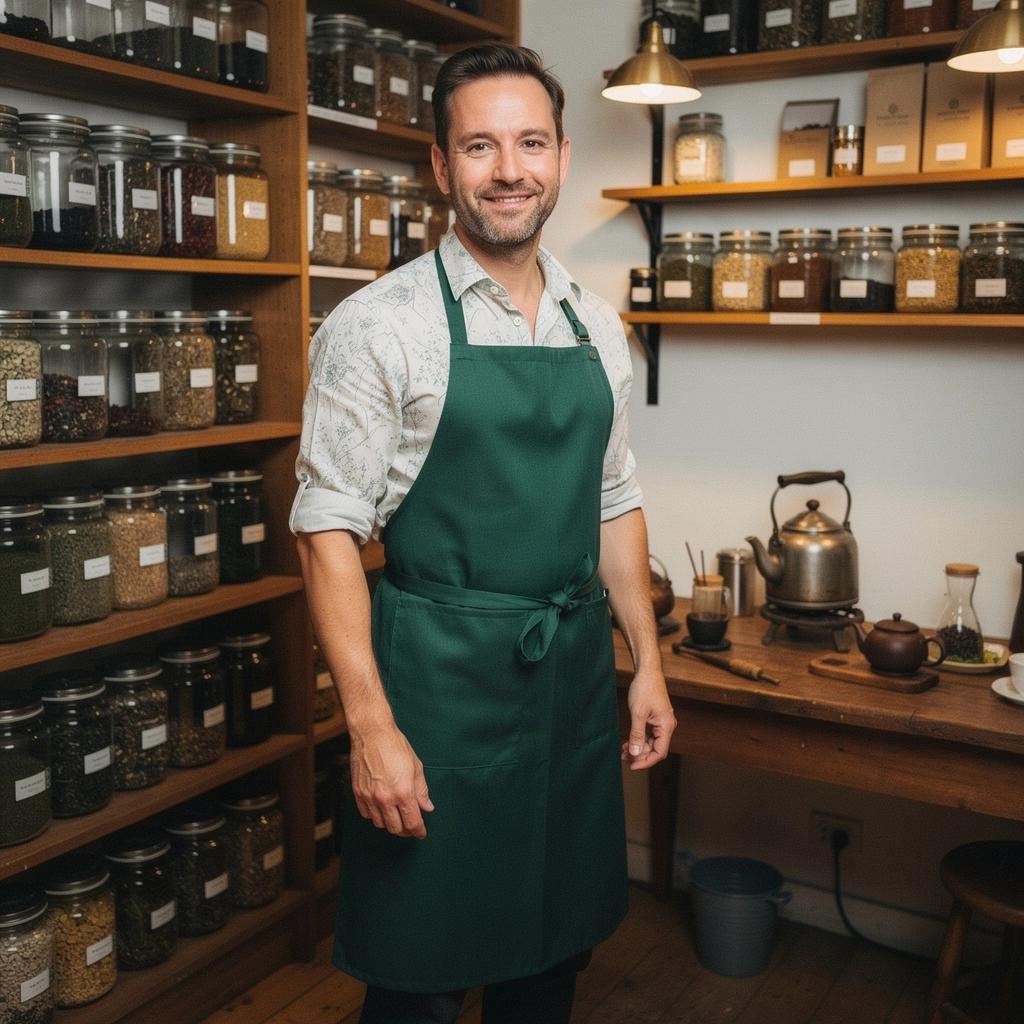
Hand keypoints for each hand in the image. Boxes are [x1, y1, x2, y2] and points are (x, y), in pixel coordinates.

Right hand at [350, 723, 433, 837]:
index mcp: (403, 792)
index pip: (412, 822)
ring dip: (390, 824)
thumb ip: (422, 791)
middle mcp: (385, 798)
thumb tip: (427, 807)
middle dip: (405, 830)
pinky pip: (367, 815)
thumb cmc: (395, 746)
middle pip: (396, 828)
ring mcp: (370, 797)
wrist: (372, 734)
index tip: (421, 833)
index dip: (418, 831)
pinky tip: (381, 809)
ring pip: (380, 824)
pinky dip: (375, 816)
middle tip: (410, 826)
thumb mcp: (416, 767)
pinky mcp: (358, 793)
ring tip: (396, 817)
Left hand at [622, 669, 674, 770]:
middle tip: (623, 758)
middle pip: (654, 749)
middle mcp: (666, 726)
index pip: (659, 752)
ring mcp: (661, 723)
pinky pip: (648, 735)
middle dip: (639, 755)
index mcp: (666, 726)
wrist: (647, 672)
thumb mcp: (638, 714)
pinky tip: (626, 743)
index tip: (632, 766)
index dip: (646, 762)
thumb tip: (635, 754)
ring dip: (637, 748)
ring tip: (622, 752)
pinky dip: (638, 740)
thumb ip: (637, 735)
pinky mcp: (655, 719)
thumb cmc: (644, 689)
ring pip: (650, 743)